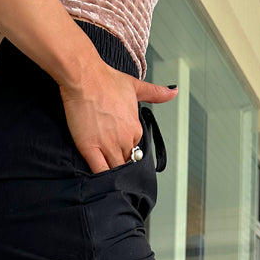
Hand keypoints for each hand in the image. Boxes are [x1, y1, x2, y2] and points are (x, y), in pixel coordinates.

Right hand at [59, 61, 177, 173]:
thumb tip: (174, 91)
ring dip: (113, 175)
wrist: (85, 77)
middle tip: (111, 163)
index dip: (127, 151)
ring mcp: (108, 145)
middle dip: (120, 165)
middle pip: (126, 163)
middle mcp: (125, 139)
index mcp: (136, 128)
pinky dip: (101, 178)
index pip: (135, 150)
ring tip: (107, 179)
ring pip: (115, 170)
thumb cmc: (106, 79)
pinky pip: (99, 171)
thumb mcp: (136, 86)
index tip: (119, 150)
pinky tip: (99, 182)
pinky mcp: (90, 148)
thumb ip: (156, 93)